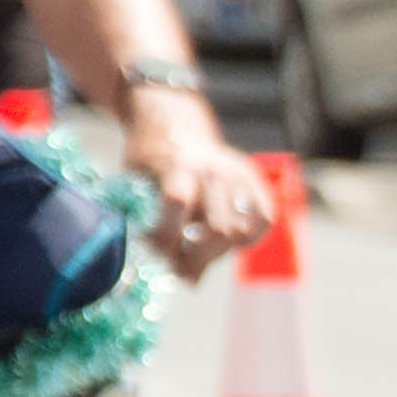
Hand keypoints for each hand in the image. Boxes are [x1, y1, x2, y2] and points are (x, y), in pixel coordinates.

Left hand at [119, 90, 278, 274]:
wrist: (175, 125)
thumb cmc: (149, 160)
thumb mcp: (134, 181)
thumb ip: (146, 218)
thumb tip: (159, 267)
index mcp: (180, 164)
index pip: (179, 202)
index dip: (167, 237)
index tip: (154, 255)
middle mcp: (217, 170)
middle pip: (219, 229)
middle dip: (196, 257)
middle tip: (178, 270)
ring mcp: (242, 177)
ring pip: (241, 232)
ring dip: (217, 253)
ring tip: (196, 259)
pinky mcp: (258, 184)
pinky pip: (261, 222)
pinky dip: (243, 240)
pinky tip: (221, 244)